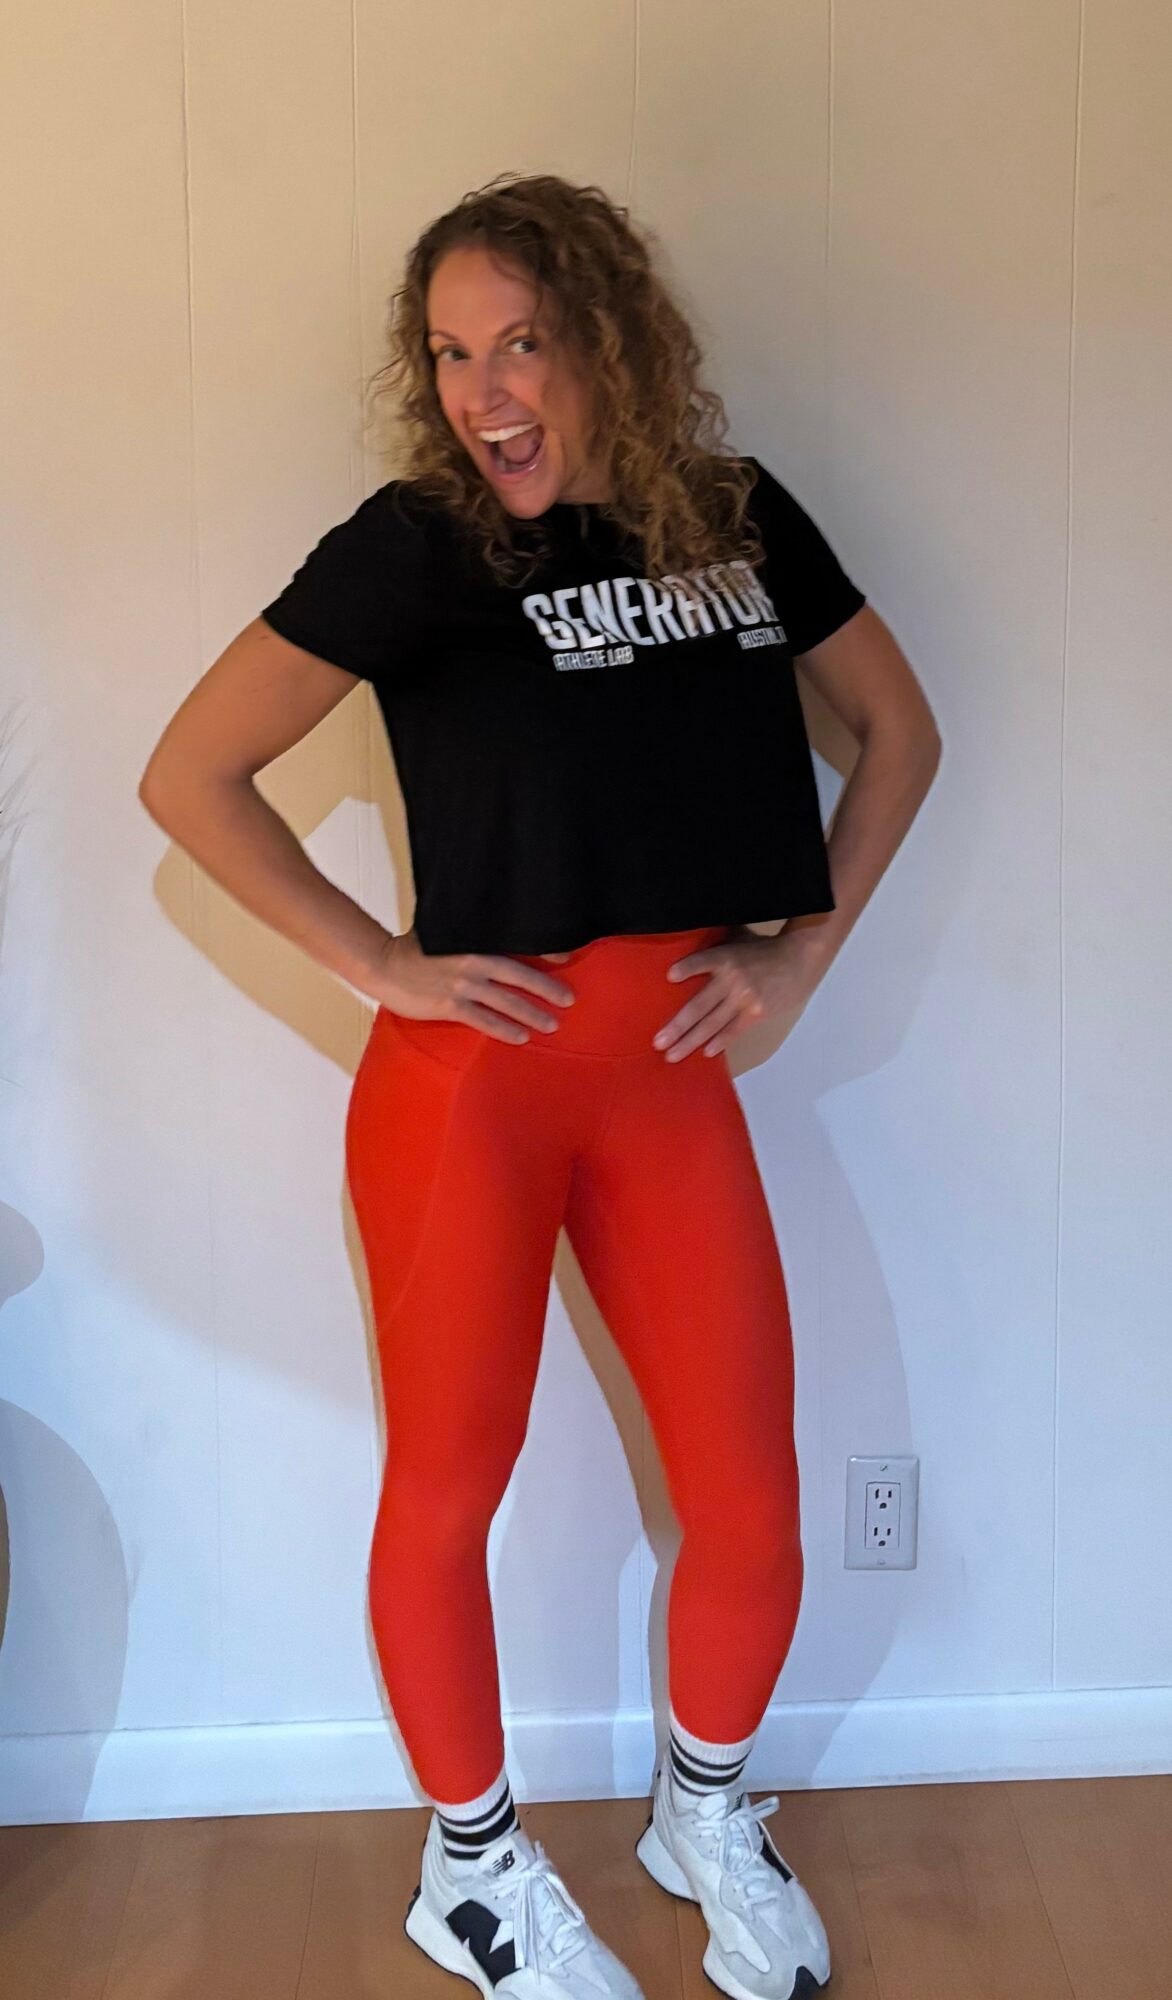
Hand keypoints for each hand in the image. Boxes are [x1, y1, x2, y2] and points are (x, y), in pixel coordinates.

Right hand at [369, 927, 575, 1045]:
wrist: (381, 964)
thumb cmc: (412, 948)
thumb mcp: (444, 931)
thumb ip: (468, 933)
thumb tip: (491, 930)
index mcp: (474, 940)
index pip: (517, 944)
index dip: (544, 952)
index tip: (568, 957)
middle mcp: (473, 961)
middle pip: (519, 975)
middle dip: (547, 988)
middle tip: (569, 1000)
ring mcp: (462, 984)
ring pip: (507, 1001)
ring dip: (532, 1013)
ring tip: (552, 1024)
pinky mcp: (450, 1005)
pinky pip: (485, 1021)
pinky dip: (505, 1029)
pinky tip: (521, 1037)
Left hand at [651, 925, 824, 1061]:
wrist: (799, 960)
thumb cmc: (762, 949)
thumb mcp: (737, 939)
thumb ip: (714, 946)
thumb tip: (685, 942)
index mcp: (724, 957)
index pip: (702, 961)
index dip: (688, 968)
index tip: (670, 977)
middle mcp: (733, 979)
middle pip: (700, 1006)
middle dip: (677, 1027)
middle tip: (658, 1043)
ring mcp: (745, 999)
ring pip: (712, 1024)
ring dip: (690, 1042)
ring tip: (672, 1055)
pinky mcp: (756, 1013)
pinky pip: (733, 1032)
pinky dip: (719, 1043)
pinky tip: (705, 1053)